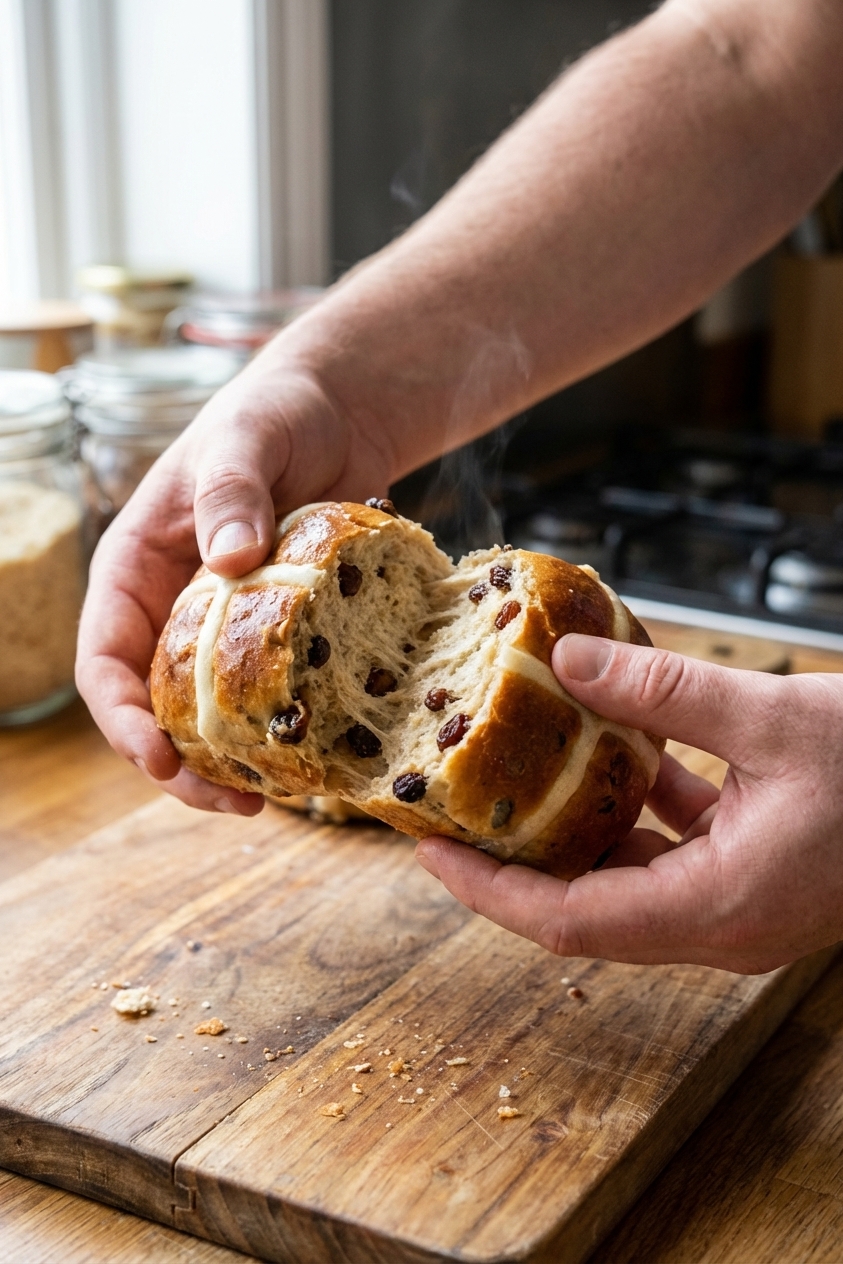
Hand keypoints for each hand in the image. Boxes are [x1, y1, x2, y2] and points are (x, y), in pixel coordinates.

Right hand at [75, 350, 394, 812]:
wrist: (341, 410)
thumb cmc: (275, 413)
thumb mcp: (245, 440)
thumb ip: (230, 492)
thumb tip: (227, 560)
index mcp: (135, 569)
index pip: (105, 661)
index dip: (123, 721)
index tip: (158, 761)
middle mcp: (172, 608)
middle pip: (155, 707)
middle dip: (183, 765)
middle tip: (235, 803)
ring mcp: (226, 626)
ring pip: (212, 714)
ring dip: (235, 761)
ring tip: (279, 796)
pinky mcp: (280, 632)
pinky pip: (273, 692)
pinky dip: (286, 727)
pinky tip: (320, 755)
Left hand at [416, 633, 842, 971]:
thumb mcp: (774, 716)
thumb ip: (665, 689)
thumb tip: (570, 660)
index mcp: (716, 909)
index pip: (565, 921)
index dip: (487, 890)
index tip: (428, 847)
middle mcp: (720, 923)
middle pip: (584, 906)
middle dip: (514, 859)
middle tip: (453, 807)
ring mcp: (738, 903)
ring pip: (626, 875)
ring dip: (573, 827)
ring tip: (515, 773)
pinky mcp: (755, 870)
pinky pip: (672, 848)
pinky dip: (636, 805)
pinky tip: (619, 745)